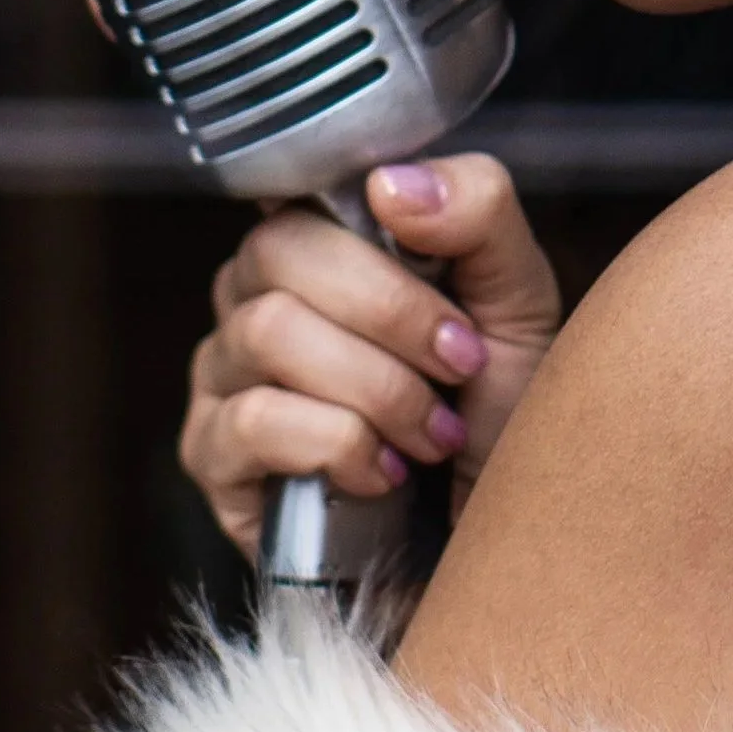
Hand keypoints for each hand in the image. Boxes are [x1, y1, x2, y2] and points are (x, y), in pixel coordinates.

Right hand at [181, 154, 560, 557]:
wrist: (500, 547)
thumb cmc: (502, 419)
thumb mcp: (519, 300)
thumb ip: (476, 210)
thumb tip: (389, 184)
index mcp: (321, 244)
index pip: (304, 192)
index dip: (384, 251)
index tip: (460, 316)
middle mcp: (256, 297)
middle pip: (278, 252)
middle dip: (391, 321)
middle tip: (457, 373)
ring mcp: (225, 376)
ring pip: (265, 333)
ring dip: (375, 390)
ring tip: (430, 435)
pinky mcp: (213, 459)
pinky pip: (248, 421)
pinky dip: (335, 446)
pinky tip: (380, 477)